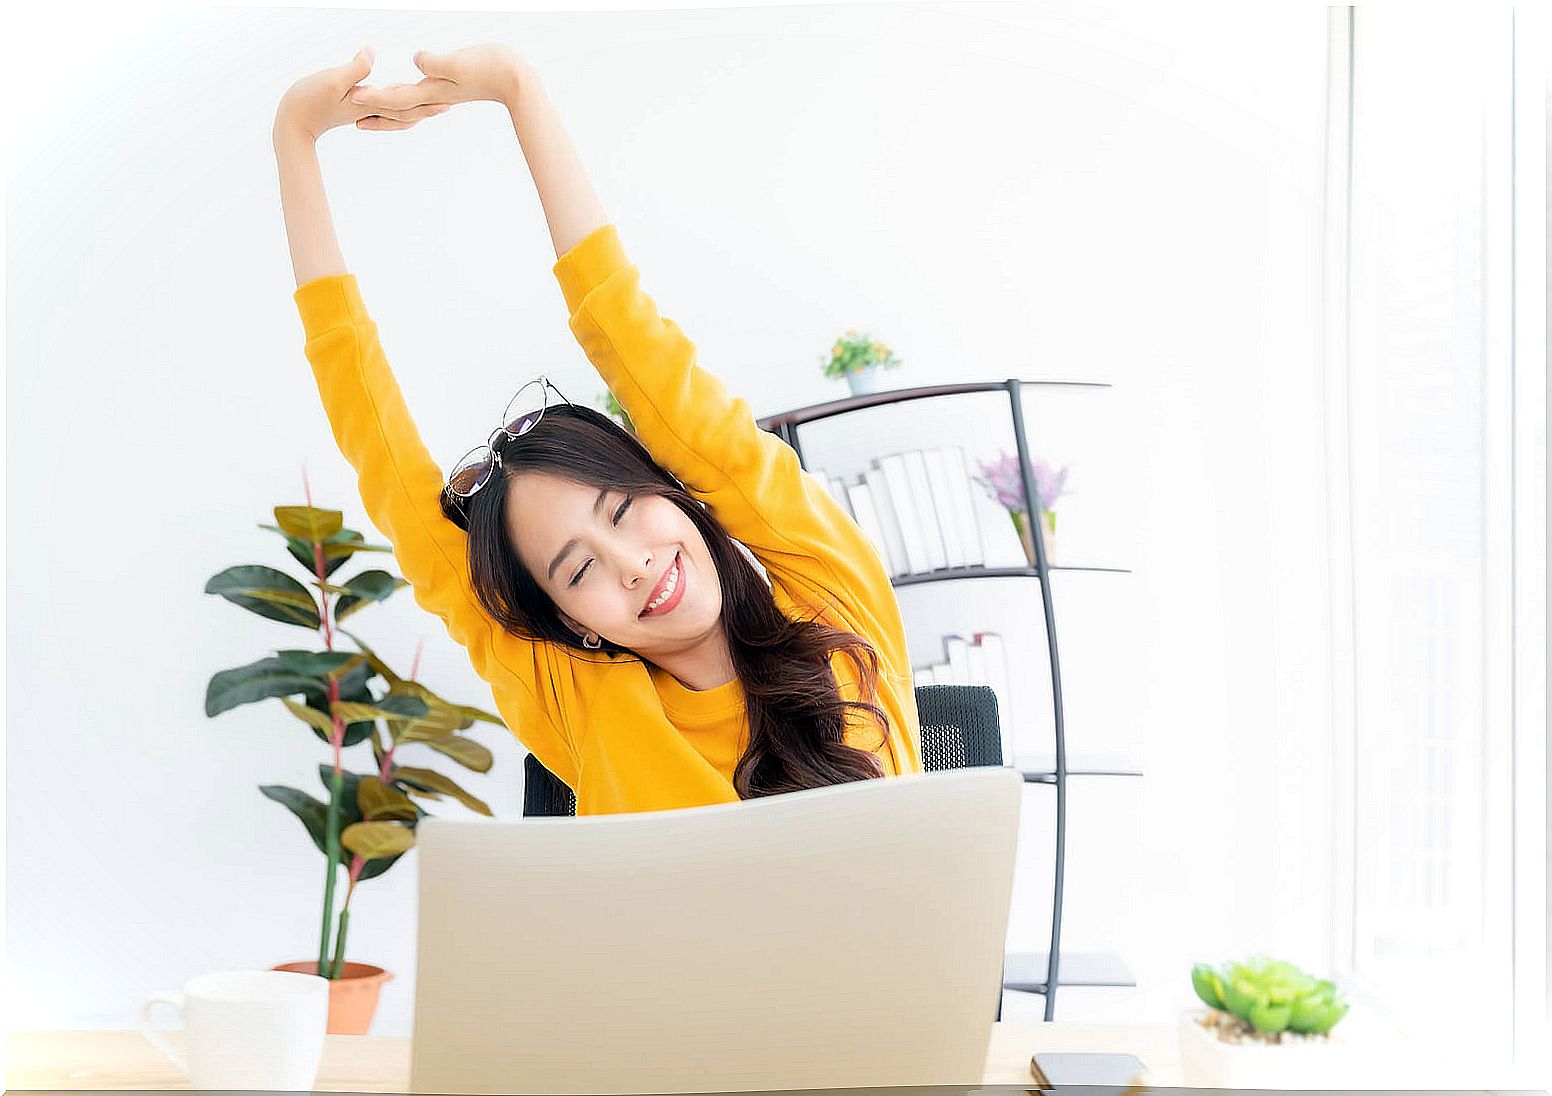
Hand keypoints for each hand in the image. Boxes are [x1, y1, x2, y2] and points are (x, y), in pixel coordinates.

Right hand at [274, 45, 449, 141]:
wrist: (292, 122)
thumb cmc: (309, 100)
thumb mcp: (333, 80)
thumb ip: (355, 68)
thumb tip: (373, 52)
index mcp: (371, 105)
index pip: (405, 105)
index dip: (426, 102)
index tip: (447, 101)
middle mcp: (371, 110)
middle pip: (406, 112)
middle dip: (427, 108)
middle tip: (449, 104)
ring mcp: (363, 110)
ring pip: (395, 111)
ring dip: (414, 108)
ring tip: (430, 103)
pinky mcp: (355, 107)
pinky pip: (382, 107)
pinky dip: (394, 104)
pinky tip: (396, 97)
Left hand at [346, 43, 531, 115]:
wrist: (515, 80)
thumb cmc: (491, 68)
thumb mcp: (460, 63)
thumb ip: (436, 63)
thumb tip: (416, 61)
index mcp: (435, 91)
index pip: (398, 98)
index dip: (375, 97)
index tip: (353, 96)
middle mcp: (435, 96)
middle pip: (399, 109)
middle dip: (374, 111)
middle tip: (350, 110)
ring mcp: (442, 94)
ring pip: (408, 106)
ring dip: (387, 109)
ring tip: (368, 108)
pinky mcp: (448, 88)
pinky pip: (419, 97)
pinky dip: (405, 99)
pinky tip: (401, 92)